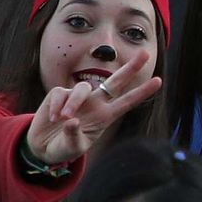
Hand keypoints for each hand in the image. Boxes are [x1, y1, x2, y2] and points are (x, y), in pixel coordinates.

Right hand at [25, 50, 162, 165]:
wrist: (42, 147)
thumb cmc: (63, 148)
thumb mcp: (72, 148)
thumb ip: (74, 136)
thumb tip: (72, 121)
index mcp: (104, 116)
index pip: (127, 102)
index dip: (142, 92)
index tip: (159, 81)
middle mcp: (95, 104)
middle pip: (115, 81)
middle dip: (131, 68)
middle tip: (145, 54)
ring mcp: (78, 97)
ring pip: (83, 87)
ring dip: (74, 102)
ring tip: (65, 118)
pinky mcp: (59, 94)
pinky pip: (60, 93)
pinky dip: (57, 106)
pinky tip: (53, 118)